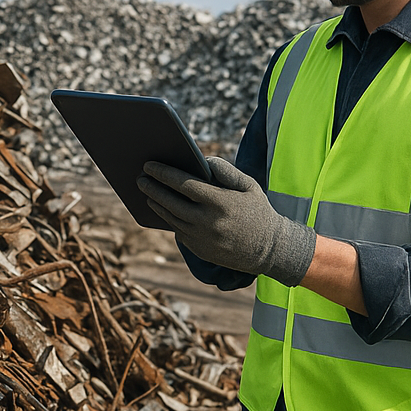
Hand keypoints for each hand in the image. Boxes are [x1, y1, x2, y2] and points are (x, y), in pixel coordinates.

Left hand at [136, 157, 315, 286]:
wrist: (269, 250)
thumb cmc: (258, 211)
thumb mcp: (248, 186)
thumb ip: (226, 170)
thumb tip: (203, 160)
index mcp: (219, 202)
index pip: (183, 184)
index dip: (163, 173)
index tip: (149, 165)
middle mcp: (207, 221)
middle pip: (170, 202)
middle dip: (152, 188)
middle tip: (140, 178)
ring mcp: (202, 238)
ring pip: (170, 218)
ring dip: (156, 204)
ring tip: (147, 192)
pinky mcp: (199, 250)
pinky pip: (178, 232)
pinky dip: (169, 219)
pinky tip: (162, 208)